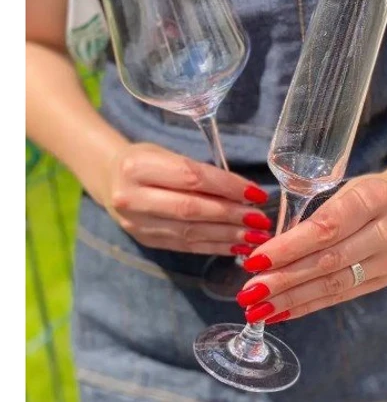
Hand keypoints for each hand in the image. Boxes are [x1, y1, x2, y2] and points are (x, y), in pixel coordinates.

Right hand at [102, 143, 271, 254]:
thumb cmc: (147, 160)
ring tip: (255, 237)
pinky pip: (185, 246)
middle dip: (231, 216)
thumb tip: (245, 193)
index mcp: (139, 167)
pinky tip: (236, 246)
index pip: (192, 178)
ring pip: (190, 232)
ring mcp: (137, 223)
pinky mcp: (145, 240)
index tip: (257, 194)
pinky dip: (214, 247)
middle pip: (192, 209)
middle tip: (261, 220)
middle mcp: (133, 198)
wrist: (109, 178)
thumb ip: (200, 172)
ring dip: (227, 236)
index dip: (228, 187)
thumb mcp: (168, 154)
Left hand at [235, 173, 386, 323]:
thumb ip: (314, 212)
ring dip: (292, 300)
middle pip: (328, 261)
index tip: (255, 261)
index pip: (326, 227)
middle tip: (248, 293)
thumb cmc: (370, 191)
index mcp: (375, 197)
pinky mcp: (386, 280)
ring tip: (258, 309)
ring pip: (334, 284)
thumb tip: (268, 247)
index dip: (289, 247)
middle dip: (284, 280)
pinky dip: (309, 305)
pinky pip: (342, 295)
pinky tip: (282, 312)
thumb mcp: (346, 186)